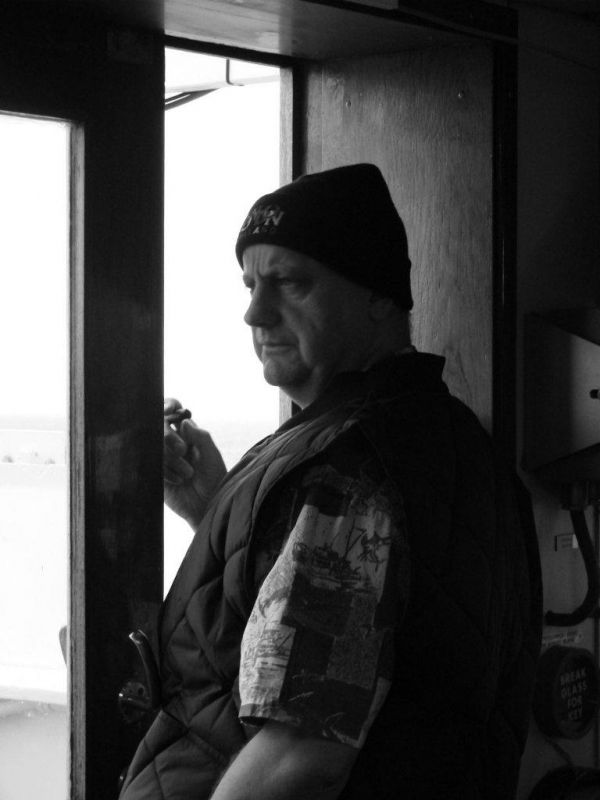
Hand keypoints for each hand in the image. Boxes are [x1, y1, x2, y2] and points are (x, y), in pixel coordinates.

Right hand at [164, 398, 226, 528]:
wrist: (207, 507)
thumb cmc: (214, 480)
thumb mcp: (212, 456)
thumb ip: (201, 436)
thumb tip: (183, 420)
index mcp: (188, 434)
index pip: (173, 412)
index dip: (169, 406)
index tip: (171, 408)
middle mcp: (173, 442)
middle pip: (160, 427)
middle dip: (170, 438)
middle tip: (183, 451)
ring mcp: (162, 457)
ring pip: (155, 445)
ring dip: (171, 460)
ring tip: (188, 475)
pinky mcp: (154, 473)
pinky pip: (150, 463)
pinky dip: (165, 471)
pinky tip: (178, 482)